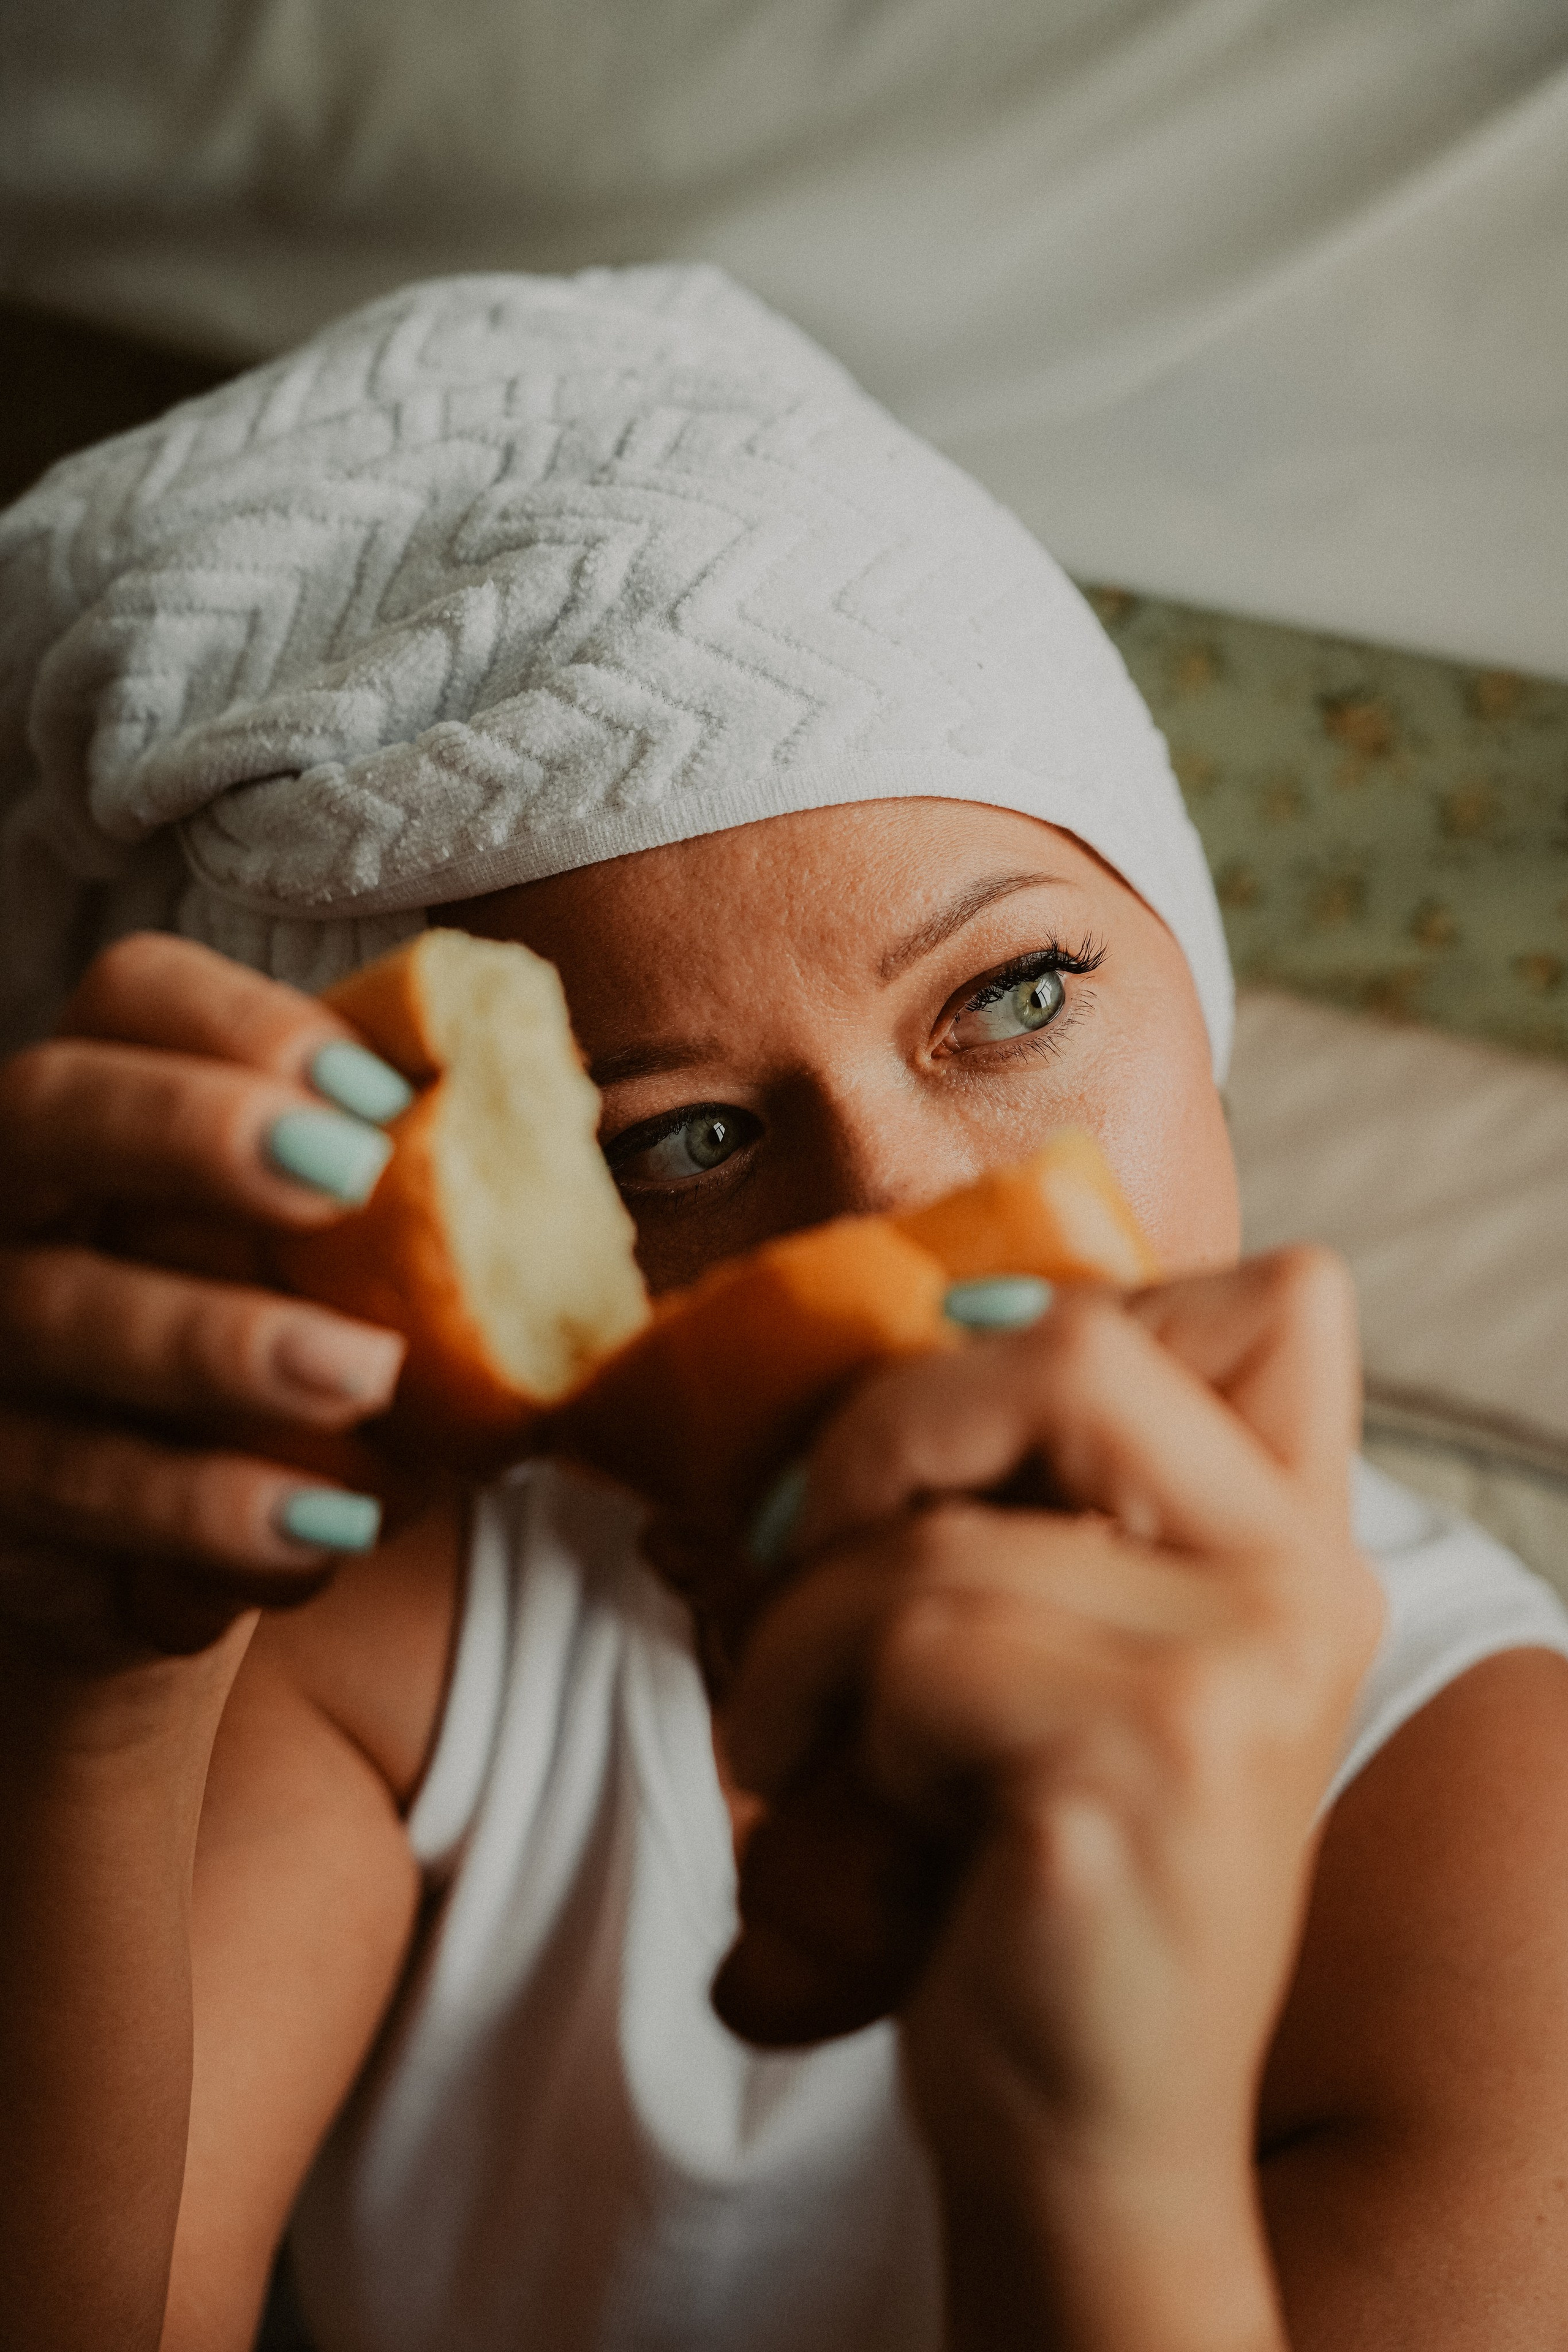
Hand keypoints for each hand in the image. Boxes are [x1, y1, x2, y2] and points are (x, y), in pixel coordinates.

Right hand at [0, 935, 414, 1676]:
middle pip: (49, 1115)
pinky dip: (200, 1528)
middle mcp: (11, 1208)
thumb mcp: (323, 1264)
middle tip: (353, 1184)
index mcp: (107, 1112)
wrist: (153, 1556)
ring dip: (218, 1348)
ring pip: (51, 1321)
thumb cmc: (267, 1356)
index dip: (239, 1019)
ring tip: (365, 1381)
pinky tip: (319, 1538)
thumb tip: (555, 1108)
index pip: (130, 993)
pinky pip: (63, 1513)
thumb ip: (404, 1182)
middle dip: (196, 1134)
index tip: (376, 1090)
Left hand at [711, 1252, 1382, 2341]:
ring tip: (792, 1723)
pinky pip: (902, 1650)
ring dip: (799, 1628)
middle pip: (1074, 1344)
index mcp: (1301, 1542)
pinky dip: (798, 1707)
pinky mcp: (1143, 1769)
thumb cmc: (1040, 1868)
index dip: (1078, 1320)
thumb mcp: (1089, 1653)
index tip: (954, 1445)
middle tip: (812, 1546)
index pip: (1272, 1296)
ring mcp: (1236, 1675)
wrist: (1092, 2131)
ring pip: (933, 1535)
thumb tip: (938, 1309)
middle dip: (886, 1429)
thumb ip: (1068, 1495)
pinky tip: (813, 1791)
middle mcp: (1302, 1586)